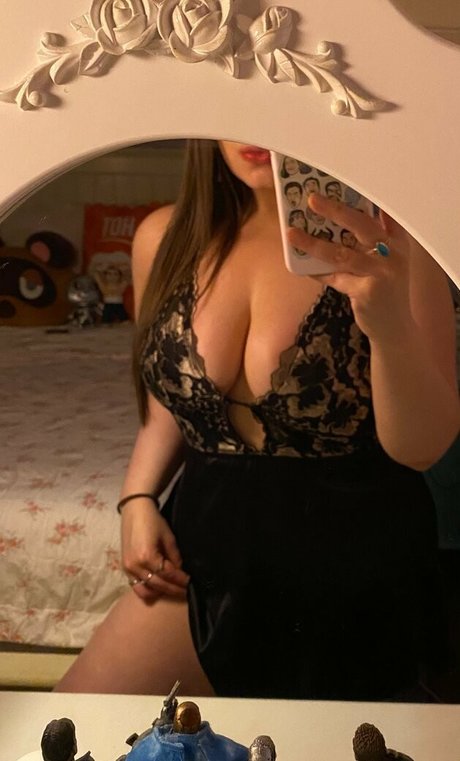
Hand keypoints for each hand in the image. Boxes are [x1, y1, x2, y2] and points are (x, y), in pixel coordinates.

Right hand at [121, 498, 188, 600]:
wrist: (135, 511)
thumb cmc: (153, 521)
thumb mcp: (169, 538)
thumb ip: (175, 557)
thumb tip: (181, 572)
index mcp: (148, 557)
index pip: (168, 575)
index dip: (181, 580)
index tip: (190, 583)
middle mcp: (136, 566)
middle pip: (159, 585)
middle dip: (174, 589)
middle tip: (185, 591)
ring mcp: (128, 569)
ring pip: (146, 591)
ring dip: (160, 592)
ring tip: (172, 590)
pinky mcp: (124, 568)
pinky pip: (136, 586)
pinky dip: (148, 589)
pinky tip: (158, 588)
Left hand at [288, 193, 416, 342]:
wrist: (395, 328)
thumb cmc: (384, 289)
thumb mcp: (386, 260)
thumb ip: (371, 238)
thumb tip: (334, 216)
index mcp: (398, 240)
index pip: (383, 210)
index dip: (364, 194)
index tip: (343, 178)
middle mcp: (394, 252)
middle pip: (362, 224)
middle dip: (335, 210)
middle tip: (311, 199)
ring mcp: (383, 272)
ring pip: (342, 253)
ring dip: (314, 243)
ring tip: (292, 233)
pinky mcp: (368, 292)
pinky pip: (335, 278)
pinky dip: (317, 272)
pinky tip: (301, 266)